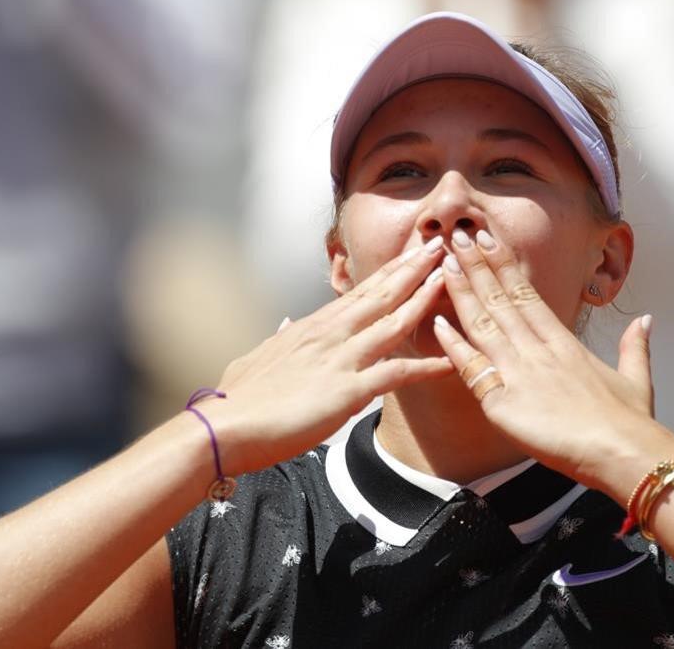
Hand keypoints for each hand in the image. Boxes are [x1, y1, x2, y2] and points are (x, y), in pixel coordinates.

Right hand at [200, 236, 453, 474]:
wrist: (222, 428)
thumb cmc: (237, 400)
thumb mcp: (257, 358)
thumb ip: (278, 340)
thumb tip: (286, 323)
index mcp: (311, 327)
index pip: (359, 292)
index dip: (388, 272)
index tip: (410, 255)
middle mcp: (329, 335)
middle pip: (381, 294)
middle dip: (413, 269)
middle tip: (441, 245)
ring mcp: (340, 359)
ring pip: (393, 322)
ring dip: (425, 300)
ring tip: (451, 279)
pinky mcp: (348, 391)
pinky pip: (396, 374)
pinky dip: (426, 367)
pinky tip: (450, 362)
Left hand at [431, 228, 673, 501]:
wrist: (624, 453)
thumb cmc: (631, 423)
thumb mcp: (637, 379)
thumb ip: (635, 347)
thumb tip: (646, 320)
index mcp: (565, 344)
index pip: (528, 295)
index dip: (505, 267)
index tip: (489, 241)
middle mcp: (540, 351)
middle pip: (502, 300)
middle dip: (477, 266)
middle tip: (457, 236)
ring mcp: (520, 374)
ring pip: (484, 325)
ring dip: (462, 293)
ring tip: (445, 263)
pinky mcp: (503, 403)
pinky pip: (472, 370)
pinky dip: (454, 347)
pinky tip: (438, 324)